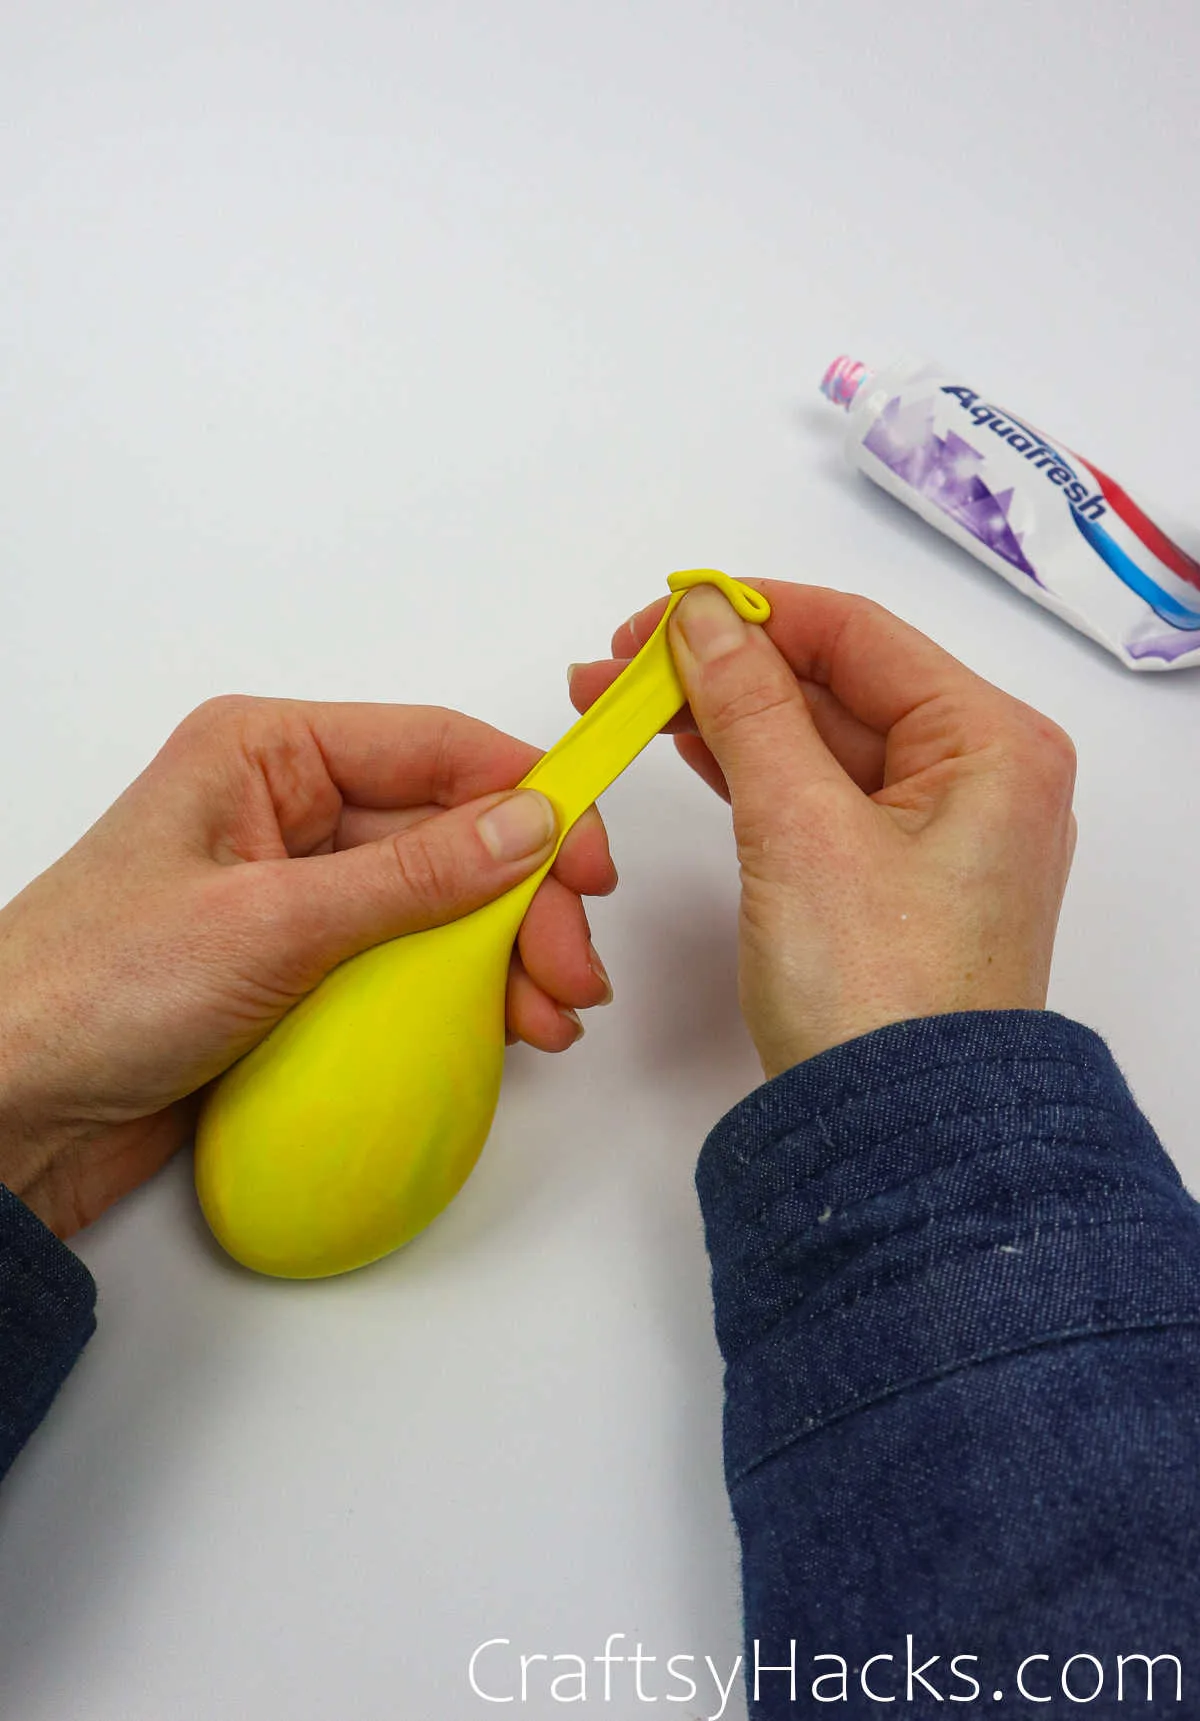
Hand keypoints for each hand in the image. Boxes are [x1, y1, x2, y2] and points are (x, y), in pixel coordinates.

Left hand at [0, 697, 615, 1235]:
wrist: (8, 1112)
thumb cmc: (93, 992)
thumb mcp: (272, 921)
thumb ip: (414, 876)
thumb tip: (530, 825)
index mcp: (265, 754)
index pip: (434, 750)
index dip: (527, 798)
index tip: (591, 863)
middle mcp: (285, 812)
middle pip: (449, 834)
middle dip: (524, 900)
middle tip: (571, 973)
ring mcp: (294, 895)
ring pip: (437, 905)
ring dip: (503, 956)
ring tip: (549, 1016)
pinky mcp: (298, 970)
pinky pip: (403, 965)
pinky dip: (457, 996)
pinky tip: (497, 1031)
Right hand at [569, 581, 1075, 1078]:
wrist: (898, 1142)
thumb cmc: (877, 994)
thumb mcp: (800, 828)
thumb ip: (746, 706)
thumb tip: (700, 615)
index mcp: (991, 744)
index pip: (856, 633)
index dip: (748, 612)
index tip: (656, 612)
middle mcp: (980, 777)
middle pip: (836, 682)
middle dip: (722, 668)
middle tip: (618, 666)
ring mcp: (939, 833)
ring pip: (819, 739)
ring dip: (725, 717)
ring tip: (624, 701)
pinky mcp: (895, 881)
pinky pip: (817, 795)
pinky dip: (751, 770)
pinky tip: (685, 747)